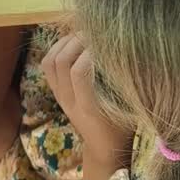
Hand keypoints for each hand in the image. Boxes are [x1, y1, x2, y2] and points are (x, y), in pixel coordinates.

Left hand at [42, 33, 131, 163]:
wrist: (103, 148)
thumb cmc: (124, 127)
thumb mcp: (130, 110)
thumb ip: (127, 85)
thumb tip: (132, 52)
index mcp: (90, 107)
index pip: (79, 72)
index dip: (90, 51)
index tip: (107, 41)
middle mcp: (70, 101)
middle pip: (61, 62)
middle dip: (77, 41)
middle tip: (95, 31)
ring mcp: (60, 97)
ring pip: (51, 61)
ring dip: (65, 42)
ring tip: (83, 34)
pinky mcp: (57, 93)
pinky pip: (48, 65)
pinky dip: (57, 48)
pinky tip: (73, 42)